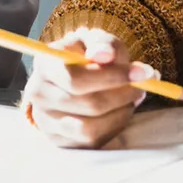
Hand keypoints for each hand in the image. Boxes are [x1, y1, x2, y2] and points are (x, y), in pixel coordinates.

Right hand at [21, 27, 160, 148]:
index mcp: (45, 65)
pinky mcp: (60, 141)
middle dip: (123, 95)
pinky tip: (121, 110)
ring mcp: (47, 121)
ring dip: (121, 113)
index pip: (76, 78)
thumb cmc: (83, 56)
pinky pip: (93, 141)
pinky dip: (115, 126)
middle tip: (143, 86)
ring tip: (133, 98)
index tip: (141, 72)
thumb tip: (106, 55)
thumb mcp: (92, 41)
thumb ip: (103, 44)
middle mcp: (39, 95)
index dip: (112, 77)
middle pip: (88, 104)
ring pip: (90, 128)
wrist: (67, 76)